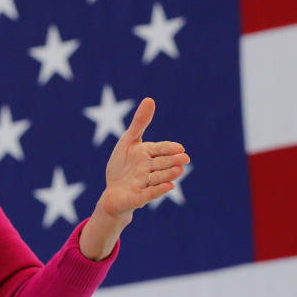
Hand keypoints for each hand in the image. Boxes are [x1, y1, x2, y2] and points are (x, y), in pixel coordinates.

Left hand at [98, 97, 188, 222]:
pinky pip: (150, 193)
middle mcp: (149, 169)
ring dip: (168, 174)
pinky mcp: (140, 198)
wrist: (113, 192)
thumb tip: (150, 99)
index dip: (169, 149)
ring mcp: (145, 184)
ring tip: (179, 171)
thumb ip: (140, 122)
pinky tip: (169, 186)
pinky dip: (159, 190)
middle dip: (172, 161)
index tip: (180, 147)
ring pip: (158, 177)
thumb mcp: (128, 141)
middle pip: (162, 163)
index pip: (161, 149)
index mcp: (148, 154)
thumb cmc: (122, 165)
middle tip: (184, 158)